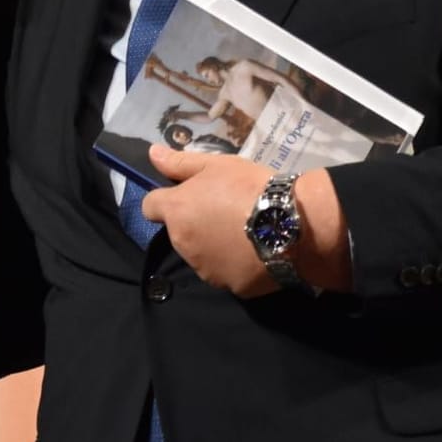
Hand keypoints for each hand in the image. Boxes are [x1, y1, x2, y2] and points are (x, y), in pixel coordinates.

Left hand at [141, 147, 351, 296]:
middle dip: (194, 223)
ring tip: (243, 233)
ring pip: (201, 255)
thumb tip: (152, 154)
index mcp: (176, 211)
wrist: (291, 224)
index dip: (166, 200)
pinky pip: (226, 273)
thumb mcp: (217, 165)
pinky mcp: (230, 287)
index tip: (188, 197)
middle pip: (178, 232)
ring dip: (213, 246)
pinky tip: (255, 253)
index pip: (150, 207)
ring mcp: (205, 268)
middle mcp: (182, 243)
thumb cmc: (250, 187)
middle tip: (225, 211)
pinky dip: (235, 265)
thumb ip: (180, 162)